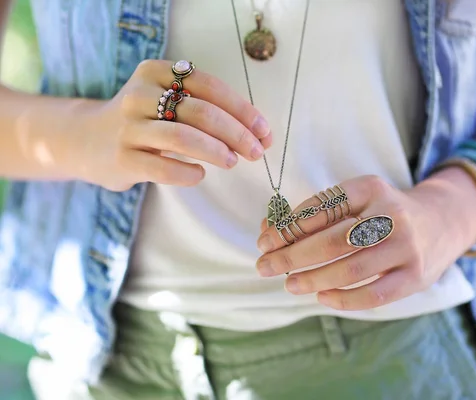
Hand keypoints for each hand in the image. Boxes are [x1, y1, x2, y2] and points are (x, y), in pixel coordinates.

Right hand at [72, 59, 271, 190]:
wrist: (88, 141)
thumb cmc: (144, 122)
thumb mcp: (168, 102)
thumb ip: (207, 111)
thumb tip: (258, 134)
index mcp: (157, 72)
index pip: (210, 87)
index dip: (243, 110)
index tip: (264, 132)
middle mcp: (139, 94)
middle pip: (201, 112)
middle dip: (237, 134)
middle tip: (256, 152)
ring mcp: (128, 126)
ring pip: (183, 138)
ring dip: (217, 151)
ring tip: (232, 162)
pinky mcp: (122, 158)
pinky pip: (163, 167)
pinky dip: (189, 173)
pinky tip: (200, 174)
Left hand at [255, 174, 473, 310]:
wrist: (442, 222)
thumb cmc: (384, 213)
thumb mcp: (358, 199)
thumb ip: (317, 214)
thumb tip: (269, 231)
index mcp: (370, 187)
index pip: (322, 207)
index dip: (288, 226)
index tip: (265, 241)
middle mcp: (391, 213)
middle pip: (332, 240)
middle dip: (292, 256)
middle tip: (265, 267)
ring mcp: (406, 246)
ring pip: (351, 269)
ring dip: (313, 280)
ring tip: (290, 283)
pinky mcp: (415, 276)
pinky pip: (374, 294)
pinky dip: (343, 299)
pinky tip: (322, 297)